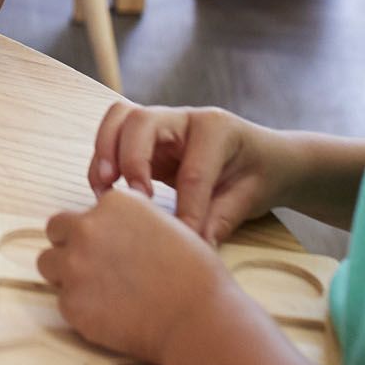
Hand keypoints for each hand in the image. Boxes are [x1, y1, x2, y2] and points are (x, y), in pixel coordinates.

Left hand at [39, 190, 229, 364]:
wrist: (198, 319)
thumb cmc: (194, 275)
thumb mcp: (166, 226)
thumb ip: (131, 221)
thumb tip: (115, 230)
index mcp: (112, 203)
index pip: (85, 212)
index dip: (97, 232)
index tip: (112, 250)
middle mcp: (86, 227)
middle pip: (56, 230)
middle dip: (70, 247)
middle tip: (95, 270)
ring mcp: (74, 265)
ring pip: (48, 264)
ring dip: (66, 276)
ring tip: (98, 294)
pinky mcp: (71, 302)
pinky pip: (63, 302)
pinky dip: (81, 310)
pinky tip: (110, 317)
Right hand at [91, 103, 289, 242]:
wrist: (262, 157)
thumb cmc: (257, 174)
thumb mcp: (250, 198)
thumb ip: (221, 219)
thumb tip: (194, 248)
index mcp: (216, 129)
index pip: (193, 170)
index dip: (187, 209)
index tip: (183, 242)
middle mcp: (183, 116)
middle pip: (141, 122)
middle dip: (130, 160)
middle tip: (132, 198)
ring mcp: (160, 122)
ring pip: (119, 118)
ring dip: (105, 151)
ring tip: (104, 188)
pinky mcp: (144, 137)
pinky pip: (113, 133)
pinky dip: (102, 157)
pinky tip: (105, 189)